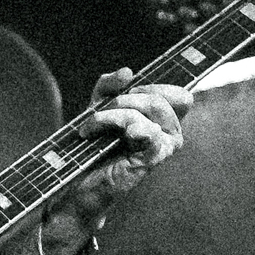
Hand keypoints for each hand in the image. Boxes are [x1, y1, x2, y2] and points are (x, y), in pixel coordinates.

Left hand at [70, 69, 190, 216]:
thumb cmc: (91, 147)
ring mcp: (165, 146)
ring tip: (91, 127)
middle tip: (99, 111)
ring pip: (154, 106)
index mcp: (163, 120)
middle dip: (126, 97)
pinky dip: (119, 123)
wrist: (76, 182)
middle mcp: (170, 133)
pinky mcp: (153, 158)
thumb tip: (127, 72)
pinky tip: (103, 135)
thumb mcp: (97, 107)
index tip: (123, 93)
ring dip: (114, 111)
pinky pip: (147, 127)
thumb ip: (110, 86)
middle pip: (162, 96)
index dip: (152, 85)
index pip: (177, 93)